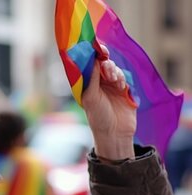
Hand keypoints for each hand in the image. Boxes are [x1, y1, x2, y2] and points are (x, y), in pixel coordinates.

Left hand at [82, 45, 136, 160]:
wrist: (115, 133)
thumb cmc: (98, 117)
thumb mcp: (91, 97)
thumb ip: (93, 78)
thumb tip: (94, 59)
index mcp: (86, 84)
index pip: (87, 64)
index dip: (91, 54)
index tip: (95, 46)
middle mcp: (97, 83)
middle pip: (102, 63)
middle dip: (104, 60)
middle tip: (105, 61)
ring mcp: (111, 85)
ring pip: (113, 68)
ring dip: (114, 70)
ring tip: (113, 80)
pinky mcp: (124, 89)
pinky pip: (124, 77)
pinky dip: (122, 78)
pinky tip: (120, 86)